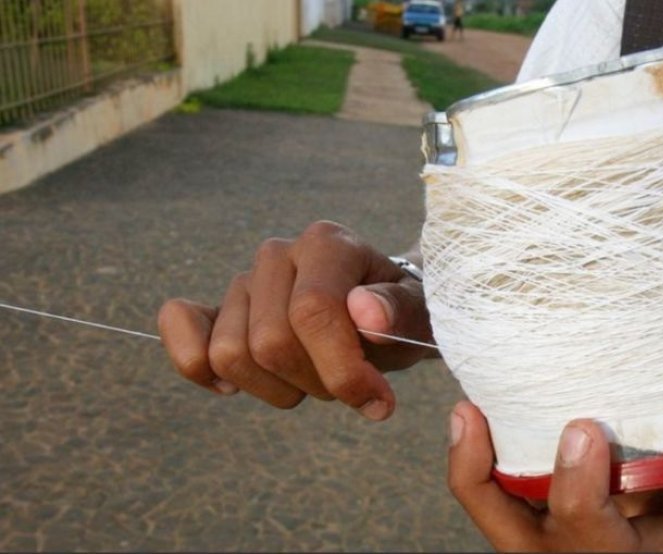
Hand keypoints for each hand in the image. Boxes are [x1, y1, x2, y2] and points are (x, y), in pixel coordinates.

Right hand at [158, 221, 433, 418]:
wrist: (385, 312)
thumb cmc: (402, 315)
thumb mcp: (421, 316)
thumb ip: (401, 311)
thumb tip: (365, 313)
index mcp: (327, 244)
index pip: (312, 312)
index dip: (341, 370)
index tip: (378, 402)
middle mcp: (279, 255)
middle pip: (269, 343)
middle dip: (314, 383)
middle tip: (348, 385)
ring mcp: (244, 281)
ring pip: (229, 355)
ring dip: (276, 388)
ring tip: (313, 379)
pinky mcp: (217, 308)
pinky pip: (178, 326)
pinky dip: (197, 365)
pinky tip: (237, 386)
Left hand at [448, 365, 662, 550]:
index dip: (582, 510)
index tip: (584, 432)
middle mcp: (636, 543)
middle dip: (496, 501)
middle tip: (477, 421)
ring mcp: (611, 519)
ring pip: (519, 531)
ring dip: (480, 481)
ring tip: (466, 415)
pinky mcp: (601, 489)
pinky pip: (526, 496)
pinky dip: (495, 463)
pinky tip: (487, 410)